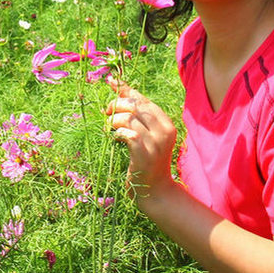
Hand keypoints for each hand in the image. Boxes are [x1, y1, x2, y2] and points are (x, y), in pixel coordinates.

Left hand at [104, 80, 178, 203]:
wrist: (155, 190)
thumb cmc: (147, 161)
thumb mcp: (146, 135)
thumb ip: (135, 114)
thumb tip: (117, 86)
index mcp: (166, 123)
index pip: (143, 99)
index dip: (126, 89)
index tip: (111, 82)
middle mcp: (164, 131)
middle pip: (135, 105)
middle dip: (117, 104)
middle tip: (107, 112)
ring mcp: (156, 143)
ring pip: (129, 118)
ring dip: (114, 120)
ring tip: (109, 127)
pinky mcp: (144, 154)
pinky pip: (127, 134)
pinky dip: (117, 133)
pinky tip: (115, 139)